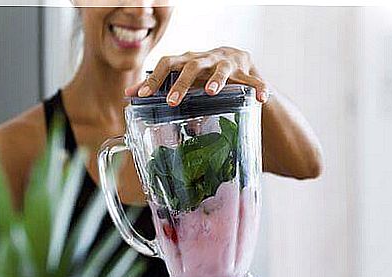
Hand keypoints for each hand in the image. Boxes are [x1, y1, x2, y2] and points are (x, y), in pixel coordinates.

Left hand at [125, 46, 269, 105]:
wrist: (235, 61)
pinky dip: (258, 88)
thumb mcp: (181, 76)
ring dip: (216, 79)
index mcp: (187, 61)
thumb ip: (158, 85)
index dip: (154, 79)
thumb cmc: (202, 73)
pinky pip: (254, 80)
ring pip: (221, 69)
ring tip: (211, 92)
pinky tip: (262, 99)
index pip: (166, 64)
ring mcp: (227, 64)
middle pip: (191, 66)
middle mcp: (205, 59)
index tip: (141, 95)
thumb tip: (128, 94)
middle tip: (172, 101)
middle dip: (181, 83)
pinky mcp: (246, 72)